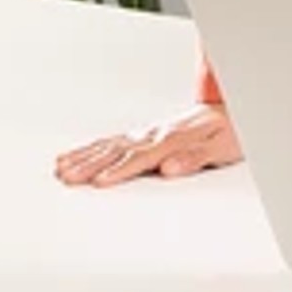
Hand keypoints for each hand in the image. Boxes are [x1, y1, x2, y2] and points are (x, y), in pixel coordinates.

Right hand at [54, 105, 242, 186]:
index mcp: (171, 140)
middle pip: (116, 151)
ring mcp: (146, 132)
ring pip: (109, 144)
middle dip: (90, 164)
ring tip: (62, 168)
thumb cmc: (227, 132)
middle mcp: (154, 134)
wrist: (230, 109)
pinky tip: (77, 155)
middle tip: (67, 177)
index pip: (140, 158)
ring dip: (84, 156)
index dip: (118, 171)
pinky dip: (92, 147)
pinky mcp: (143, 134)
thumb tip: (170, 169)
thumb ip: (194, 159)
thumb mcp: (220, 149)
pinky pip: (112, 140)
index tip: (99, 182)